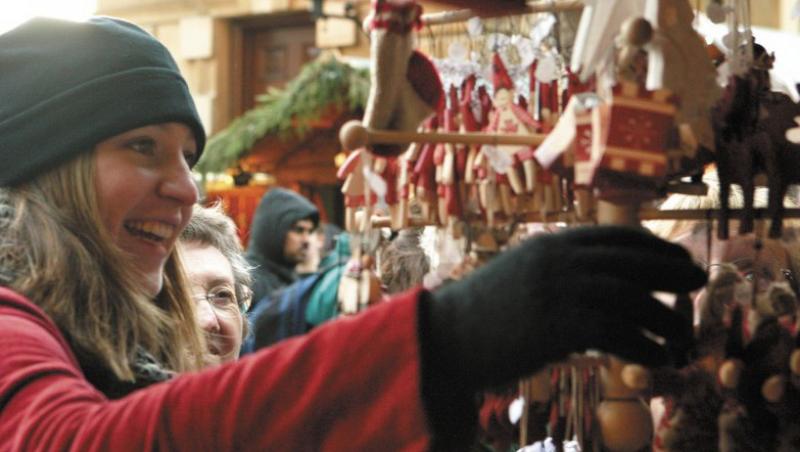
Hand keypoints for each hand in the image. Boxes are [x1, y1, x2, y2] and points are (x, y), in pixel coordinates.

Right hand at [422, 225, 706, 390]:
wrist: (448, 334)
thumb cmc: (485, 309)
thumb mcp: (523, 272)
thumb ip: (559, 268)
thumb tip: (602, 281)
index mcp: (553, 242)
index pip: (616, 235)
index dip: (654, 246)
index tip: (676, 258)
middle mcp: (560, 260)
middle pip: (632, 261)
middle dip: (672, 270)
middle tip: (698, 281)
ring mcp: (560, 290)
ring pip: (632, 298)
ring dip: (664, 318)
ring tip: (681, 335)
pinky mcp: (559, 326)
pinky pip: (617, 334)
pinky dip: (643, 347)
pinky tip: (655, 357)